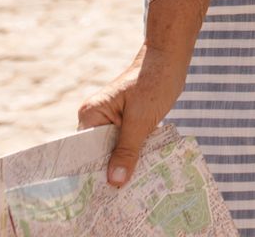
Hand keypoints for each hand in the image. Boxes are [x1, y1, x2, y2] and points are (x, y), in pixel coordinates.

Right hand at [76, 47, 189, 187]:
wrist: (170, 56)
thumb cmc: (154, 81)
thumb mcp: (141, 120)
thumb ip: (127, 150)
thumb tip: (114, 181)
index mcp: (90, 115)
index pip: (84, 153)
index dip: (94, 174)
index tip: (102, 198)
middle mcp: (95, 117)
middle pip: (99, 154)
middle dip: (111, 171)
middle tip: (121, 198)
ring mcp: (110, 119)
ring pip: (115, 150)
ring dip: (125, 164)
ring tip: (133, 188)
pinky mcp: (125, 119)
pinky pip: (126, 142)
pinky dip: (134, 153)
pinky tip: (143, 169)